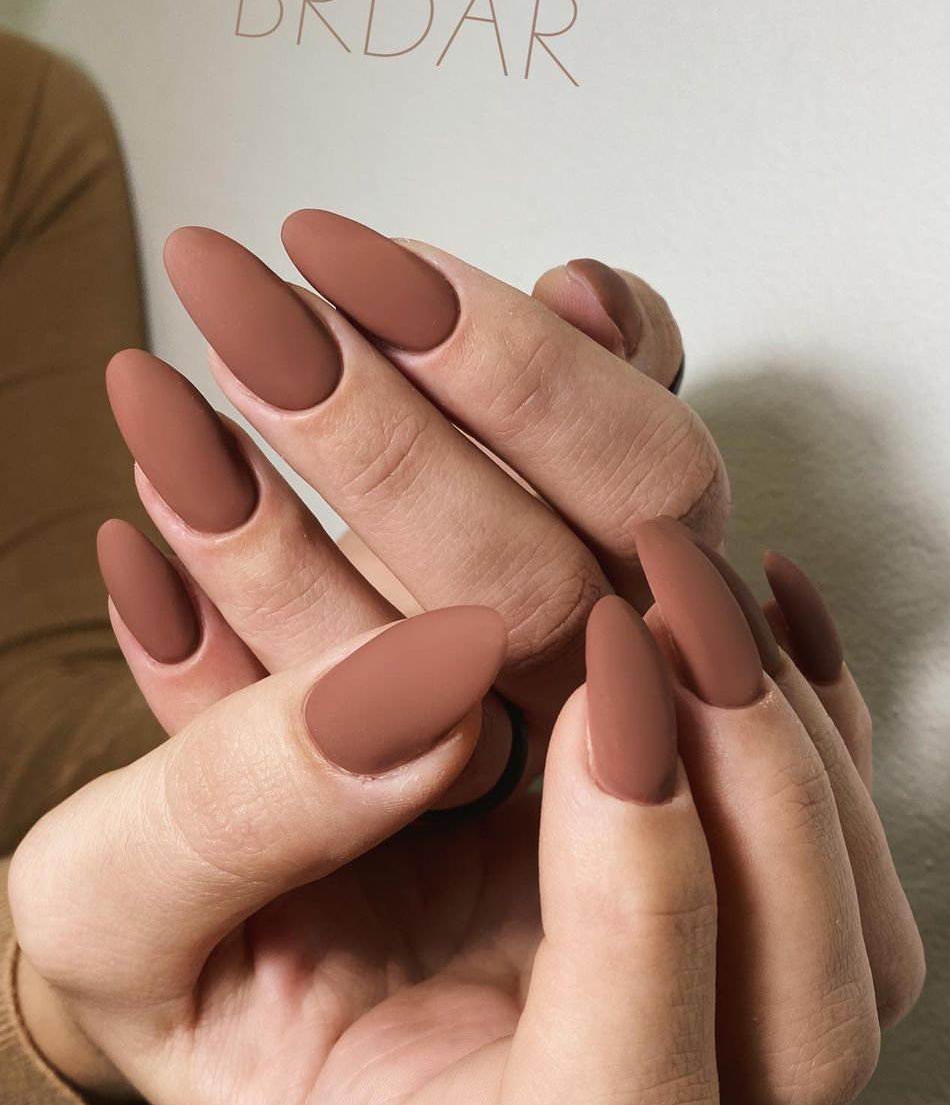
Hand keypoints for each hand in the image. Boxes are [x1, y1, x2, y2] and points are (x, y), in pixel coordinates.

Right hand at [13, 522, 922, 1104]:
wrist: (252, 920)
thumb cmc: (189, 953)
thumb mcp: (110, 901)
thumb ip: (224, 821)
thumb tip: (419, 687)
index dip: (641, 903)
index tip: (601, 683)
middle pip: (803, 1025)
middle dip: (763, 793)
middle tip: (668, 603)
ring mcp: (700, 1016)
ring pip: (851, 926)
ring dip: (794, 738)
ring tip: (687, 585)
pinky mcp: (730, 910)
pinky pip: (844, 831)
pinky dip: (817, 702)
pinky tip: (745, 596)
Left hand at [134, 213, 718, 731]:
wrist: (397, 721)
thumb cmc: (476, 541)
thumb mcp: (559, 426)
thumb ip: (583, 364)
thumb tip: (584, 289)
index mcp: (664, 573)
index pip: (649, 481)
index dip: (521, 368)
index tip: (368, 265)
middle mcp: (592, 679)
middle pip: (533, 595)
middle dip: (384, 448)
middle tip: (252, 322)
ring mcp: (487, 768)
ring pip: (412, 707)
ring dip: (271, 548)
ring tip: (160, 411)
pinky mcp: (377, 839)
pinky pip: (291, 787)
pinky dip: (198, 667)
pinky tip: (129, 557)